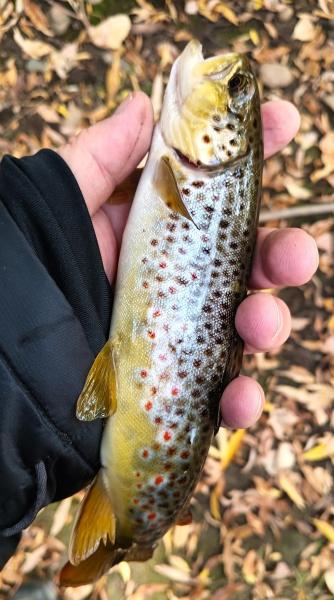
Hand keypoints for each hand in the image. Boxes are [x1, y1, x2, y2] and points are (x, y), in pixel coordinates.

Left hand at [59, 92, 318, 429]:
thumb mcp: (61, 209)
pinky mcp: (177, 380)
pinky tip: (235, 399)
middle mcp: (179, 276)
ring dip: (270, 323)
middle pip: (252, 260)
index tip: (285, 123)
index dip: (255, 154)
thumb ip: (99, 160)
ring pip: (249, 324)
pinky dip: (240, 399)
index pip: (219, 188)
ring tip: (256, 324)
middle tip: (295, 254)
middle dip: (284, 253)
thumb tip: (140, 104)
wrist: (10, 360)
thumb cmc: (30, 273)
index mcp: (157, 229)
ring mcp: (182, 329)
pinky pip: (223, 392)